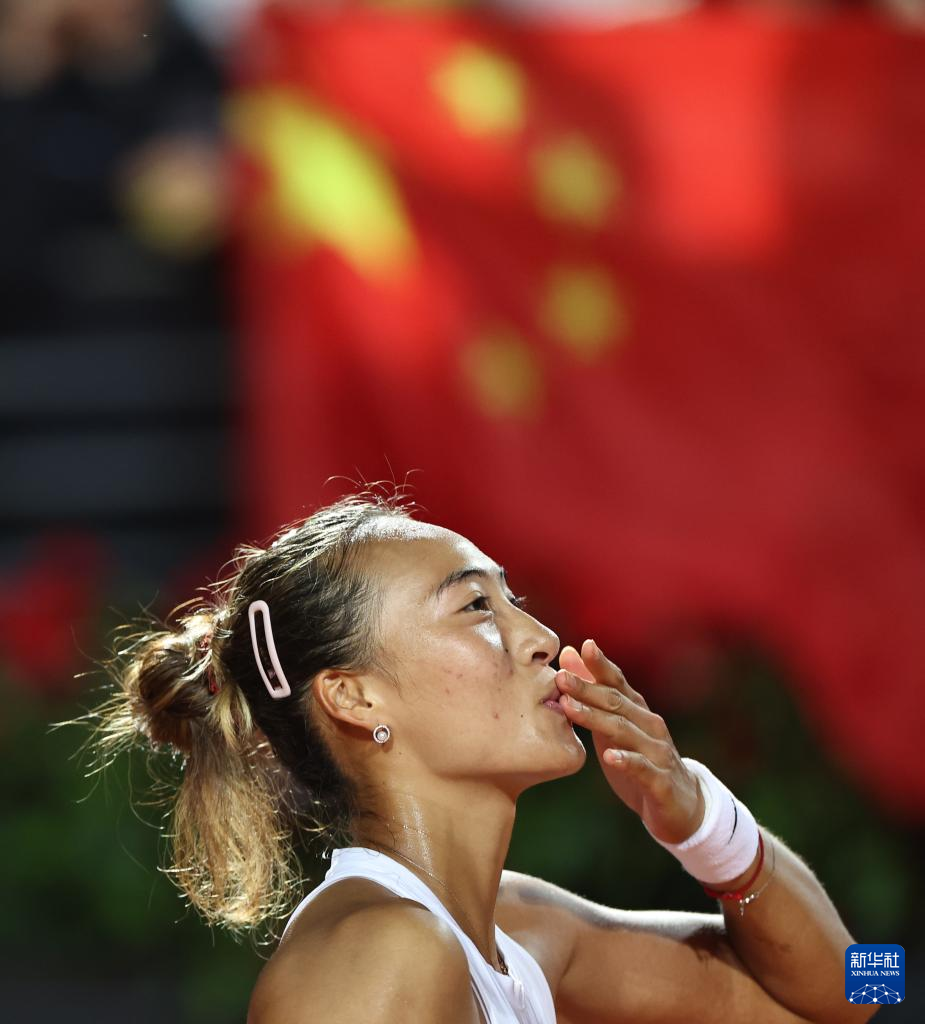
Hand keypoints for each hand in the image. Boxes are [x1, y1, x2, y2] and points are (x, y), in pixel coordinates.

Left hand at [557, 639, 703, 844]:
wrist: (681, 805)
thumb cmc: (640, 758)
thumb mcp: (614, 725)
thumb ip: (594, 693)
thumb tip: (570, 653)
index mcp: (637, 710)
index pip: (617, 682)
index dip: (600, 664)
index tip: (582, 646)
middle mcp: (649, 725)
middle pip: (616, 702)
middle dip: (587, 688)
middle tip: (560, 677)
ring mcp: (658, 752)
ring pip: (625, 731)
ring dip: (596, 718)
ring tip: (570, 708)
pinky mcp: (661, 781)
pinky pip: (643, 769)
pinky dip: (627, 761)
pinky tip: (610, 757)